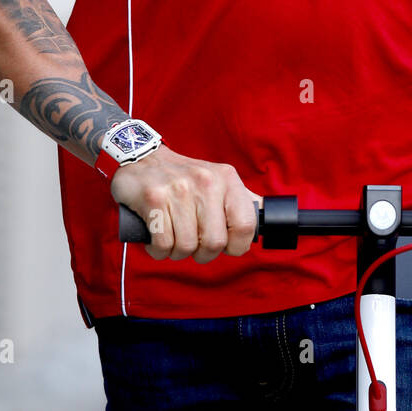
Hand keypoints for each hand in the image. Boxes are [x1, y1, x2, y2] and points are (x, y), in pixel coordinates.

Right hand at [108, 145, 260, 263]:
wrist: (144, 158)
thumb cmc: (184, 178)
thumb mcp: (219, 180)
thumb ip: (241, 200)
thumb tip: (267, 218)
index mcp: (227, 178)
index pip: (246, 225)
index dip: (236, 246)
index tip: (225, 246)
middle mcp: (206, 182)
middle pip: (214, 242)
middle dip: (202, 253)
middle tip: (193, 244)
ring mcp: (179, 189)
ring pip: (186, 246)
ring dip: (177, 252)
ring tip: (173, 238)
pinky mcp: (153, 198)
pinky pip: (163, 244)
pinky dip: (158, 250)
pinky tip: (156, 237)